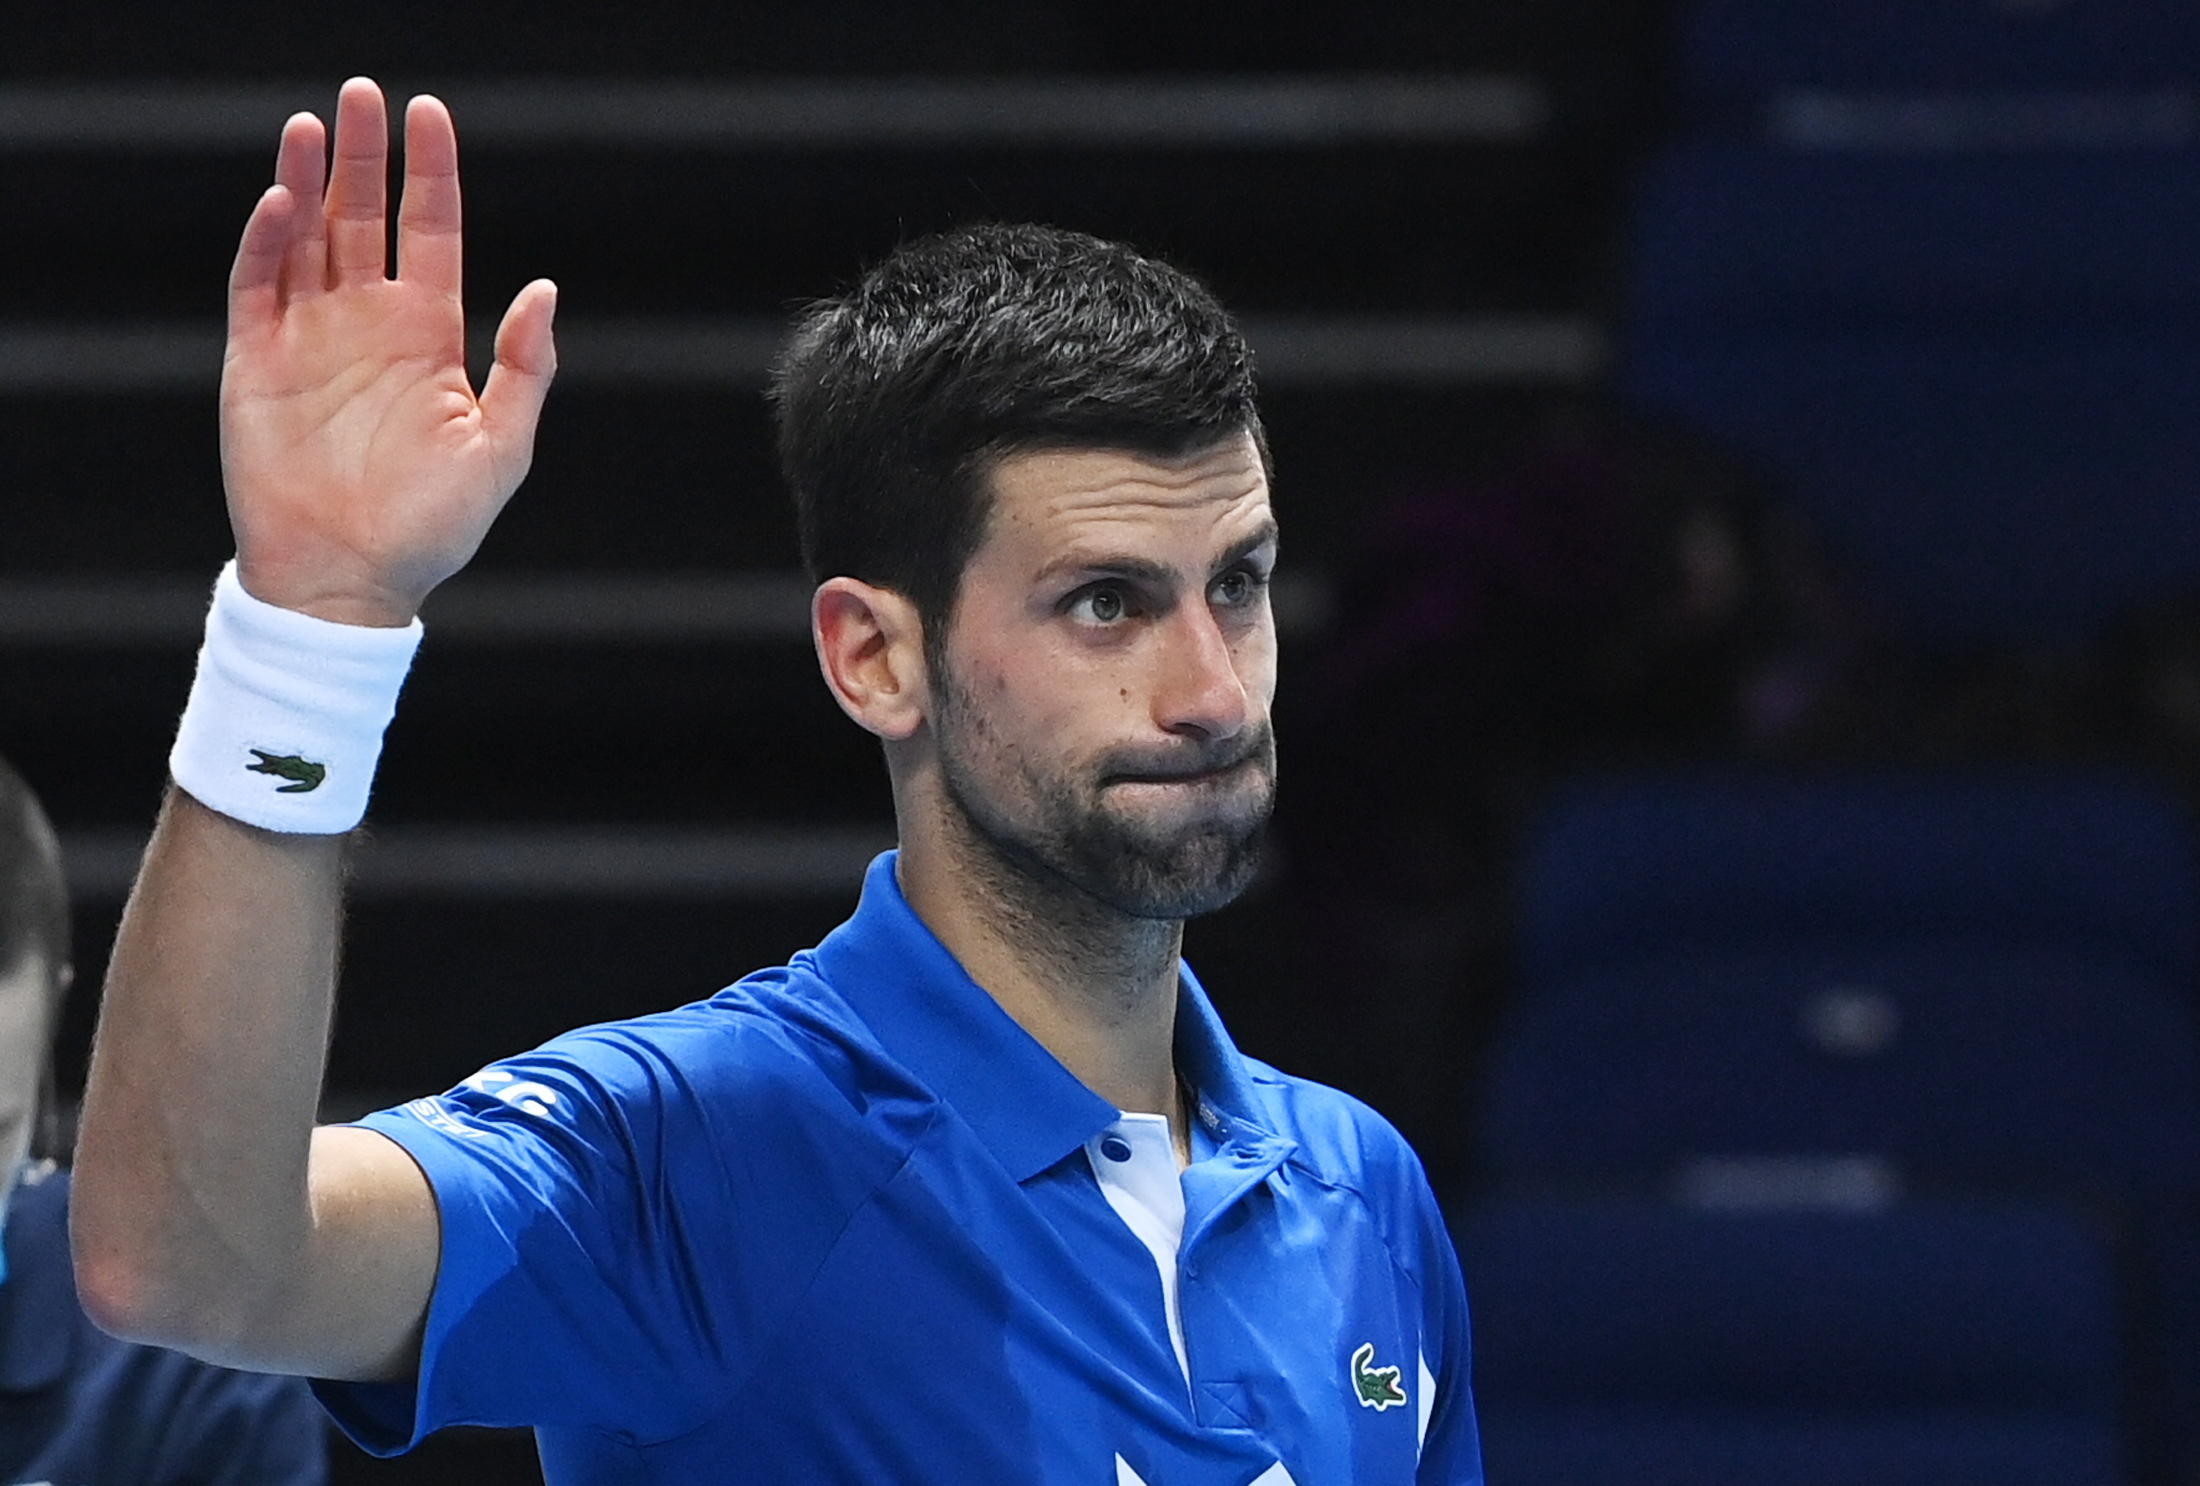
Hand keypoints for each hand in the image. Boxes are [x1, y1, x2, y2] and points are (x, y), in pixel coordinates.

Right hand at [219, 78, 556, 626]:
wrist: (355, 580)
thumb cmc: (434, 526)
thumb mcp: (502, 447)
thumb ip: (525, 368)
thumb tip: (544, 290)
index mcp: (428, 335)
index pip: (430, 231)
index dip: (431, 172)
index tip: (430, 113)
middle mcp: (368, 323)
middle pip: (363, 216)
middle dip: (365, 155)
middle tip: (364, 93)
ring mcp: (310, 337)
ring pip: (306, 237)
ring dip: (308, 179)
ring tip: (315, 123)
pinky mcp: (257, 362)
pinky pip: (258, 286)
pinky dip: (267, 242)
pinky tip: (284, 201)